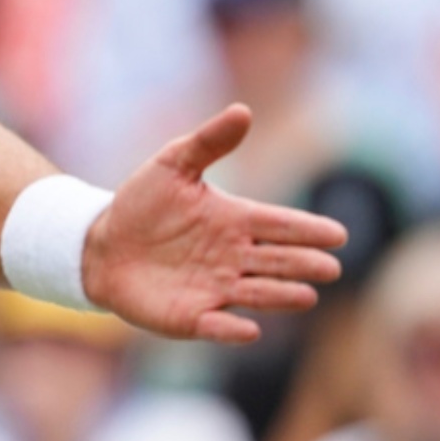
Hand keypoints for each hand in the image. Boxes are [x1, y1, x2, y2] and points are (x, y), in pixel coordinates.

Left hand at [81, 104, 345, 343]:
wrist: (101, 244)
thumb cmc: (142, 204)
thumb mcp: (172, 165)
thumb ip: (208, 143)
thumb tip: (243, 111)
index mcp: (237, 221)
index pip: (281, 225)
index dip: (309, 230)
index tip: (337, 234)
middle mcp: (235, 258)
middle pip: (279, 261)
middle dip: (305, 265)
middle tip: (330, 267)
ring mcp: (217, 288)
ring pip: (259, 294)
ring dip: (281, 296)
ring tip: (305, 296)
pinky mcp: (193, 317)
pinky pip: (218, 325)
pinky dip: (233, 329)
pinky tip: (249, 329)